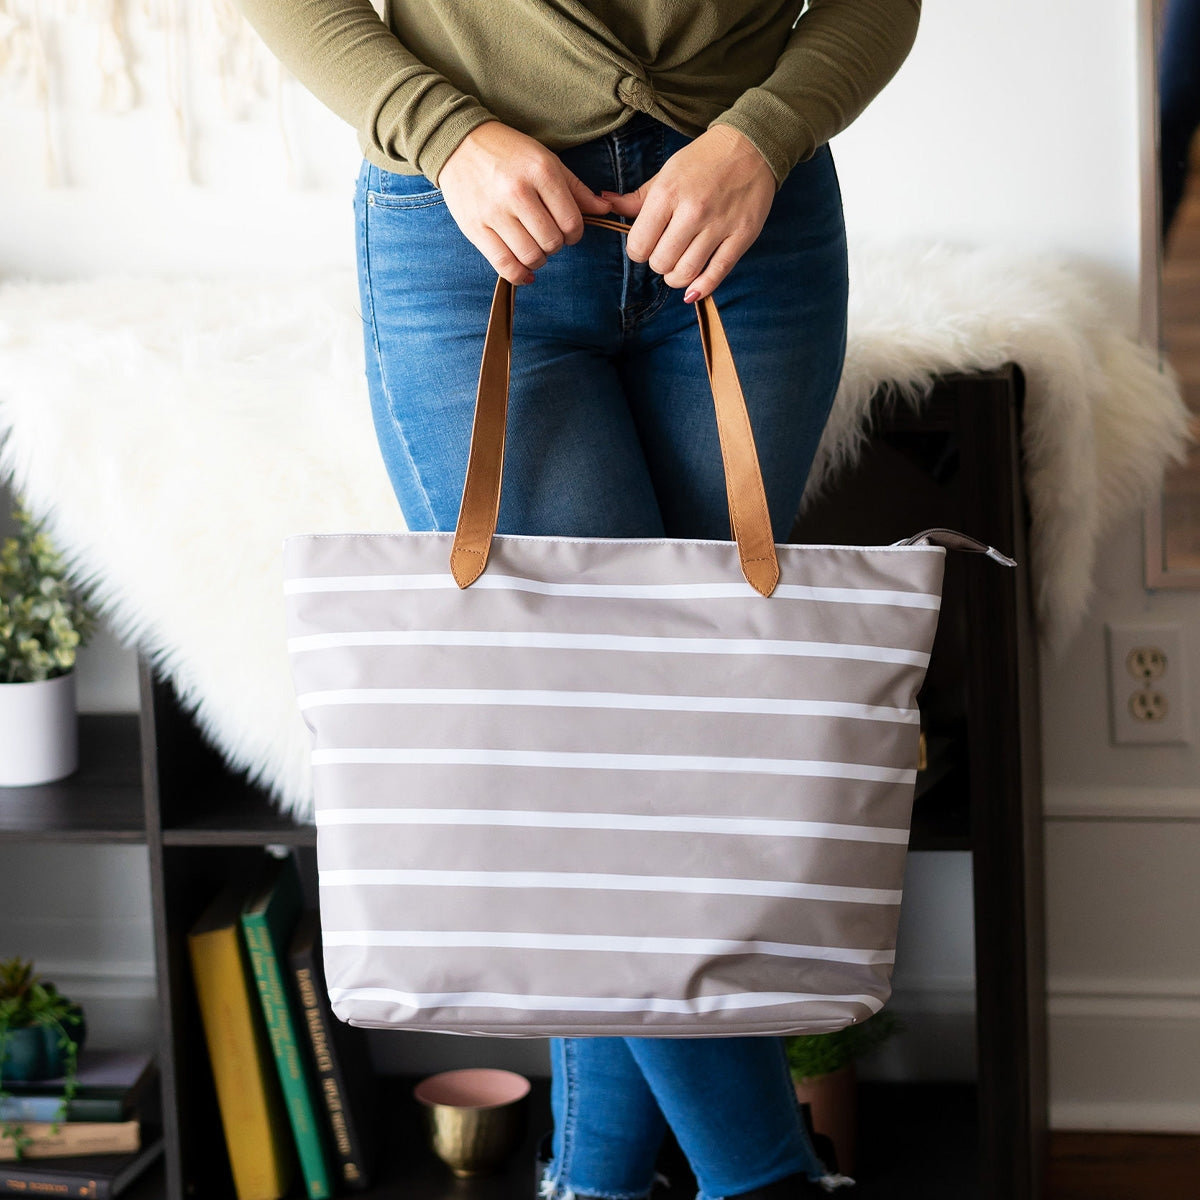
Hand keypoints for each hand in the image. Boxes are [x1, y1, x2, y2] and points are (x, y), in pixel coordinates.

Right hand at [436, 121, 613, 286]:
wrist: (458, 142)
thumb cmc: (508, 152)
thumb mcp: (546, 160)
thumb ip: (575, 188)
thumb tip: (604, 210)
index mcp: (540, 172)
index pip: (571, 221)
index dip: (575, 233)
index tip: (568, 230)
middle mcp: (518, 192)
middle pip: (552, 242)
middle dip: (556, 245)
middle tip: (548, 236)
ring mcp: (494, 212)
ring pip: (530, 256)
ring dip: (539, 259)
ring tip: (535, 249)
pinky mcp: (474, 228)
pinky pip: (503, 264)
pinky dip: (519, 275)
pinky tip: (525, 272)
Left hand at [601, 125, 775, 303]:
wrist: (751, 146)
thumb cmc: (703, 160)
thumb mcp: (667, 173)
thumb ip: (637, 197)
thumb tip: (606, 203)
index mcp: (668, 194)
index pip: (639, 244)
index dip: (638, 250)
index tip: (645, 245)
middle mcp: (692, 211)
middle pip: (661, 262)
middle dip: (658, 263)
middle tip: (664, 253)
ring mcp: (719, 225)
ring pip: (686, 273)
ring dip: (676, 278)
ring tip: (677, 267)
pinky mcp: (741, 236)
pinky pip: (717, 273)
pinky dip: (702, 288)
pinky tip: (693, 289)